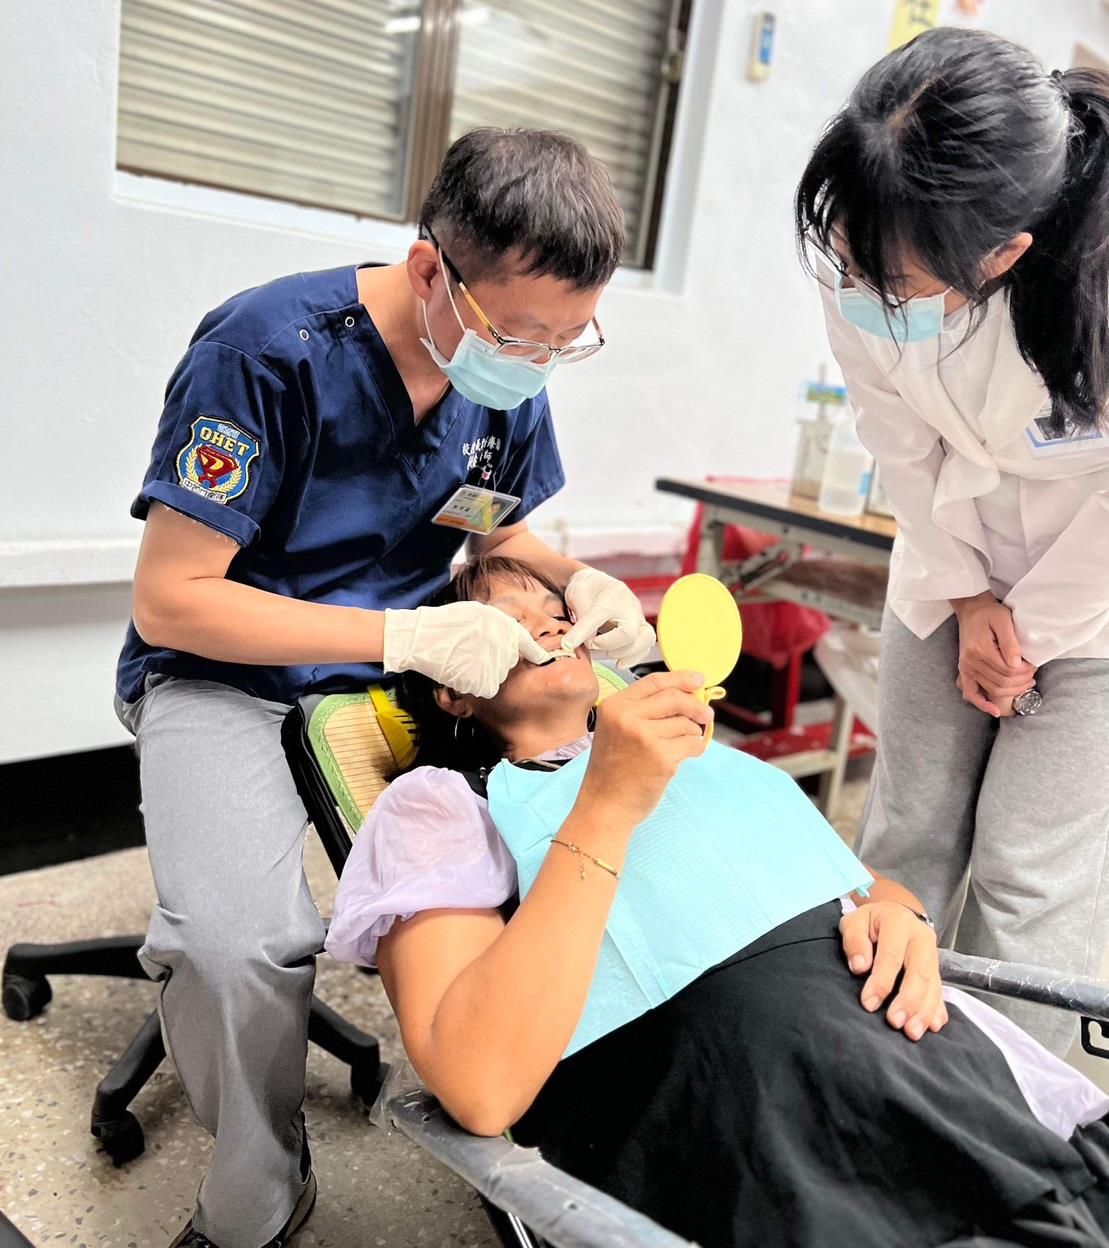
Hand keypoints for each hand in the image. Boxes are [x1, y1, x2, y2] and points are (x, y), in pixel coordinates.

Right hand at [382, 602, 551, 698]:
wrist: (423, 639)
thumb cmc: (446, 622)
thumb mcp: (478, 613)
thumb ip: (498, 624)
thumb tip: (510, 637)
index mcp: (504, 626)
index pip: (528, 644)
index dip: (536, 653)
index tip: (542, 659)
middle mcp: (503, 646)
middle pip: (509, 662)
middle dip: (497, 661)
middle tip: (475, 654)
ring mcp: (493, 664)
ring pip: (498, 676)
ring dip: (486, 673)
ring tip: (465, 662)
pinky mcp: (482, 681)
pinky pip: (486, 687)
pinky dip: (476, 684)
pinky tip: (462, 673)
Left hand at [562, 568, 656, 665]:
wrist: (598, 583)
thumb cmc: (588, 588)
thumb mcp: (577, 595)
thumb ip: (580, 618)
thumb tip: (579, 642)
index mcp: (612, 596)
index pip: (597, 617)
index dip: (582, 632)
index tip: (568, 644)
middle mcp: (630, 607)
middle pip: (629, 633)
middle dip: (609, 645)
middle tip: (593, 643)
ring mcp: (638, 617)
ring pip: (644, 641)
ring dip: (624, 653)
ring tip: (607, 653)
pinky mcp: (640, 628)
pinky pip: (645, 646)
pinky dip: (634, 658)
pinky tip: (619, 662)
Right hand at [578, 671, 711, 826]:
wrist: (604, 806)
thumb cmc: (613, 770)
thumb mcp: (615, 730)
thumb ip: (643, 711)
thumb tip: (687, 696)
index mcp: (614, 706)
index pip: (654, 682)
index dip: (680, 678)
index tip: (699, 680)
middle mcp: (627, 717)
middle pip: (675, 698)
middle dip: (696, 705)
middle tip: (706, 714)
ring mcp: (645, 737)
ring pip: (686, 723)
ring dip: (691, 734)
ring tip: (678, 747)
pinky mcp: (662, 757)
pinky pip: (692, 744)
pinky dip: (694, 749)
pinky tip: (680, 758)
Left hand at [839, 901, 947, 1040]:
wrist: (894, 912)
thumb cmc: (870, 922)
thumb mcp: (854, 921)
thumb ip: (854, 940)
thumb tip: (859, 967)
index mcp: (898, 923)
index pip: (892, 955)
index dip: (882, 981)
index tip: (869, 1003)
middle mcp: (921, 938)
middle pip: (919, 972)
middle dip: (909, 1000)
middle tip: (895, 1023)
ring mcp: (933, 954)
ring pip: (933, 984)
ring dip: (924, 1011)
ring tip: (912, 1032)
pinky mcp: (937, 968)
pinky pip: (940, 990)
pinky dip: (937, 1009)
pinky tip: (933, 1025)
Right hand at [951, 593, 1036, 716]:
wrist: (972, 610)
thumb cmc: (989, 613)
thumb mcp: (1003, 621)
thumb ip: (1010, 643)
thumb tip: (1017, 665)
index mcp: (980, 649)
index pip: (1008, 670)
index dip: (1025, 671)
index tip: (1034, 664)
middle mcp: (971, 661)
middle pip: (1001, 682)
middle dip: (1021, 681)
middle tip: (1033, 673)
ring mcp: (966, 667)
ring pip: (992, 689)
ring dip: (1011, 690)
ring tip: (1026, 682)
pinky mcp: (965, 670)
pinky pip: (970, 693)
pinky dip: (982, 703)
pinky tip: (995, 711)